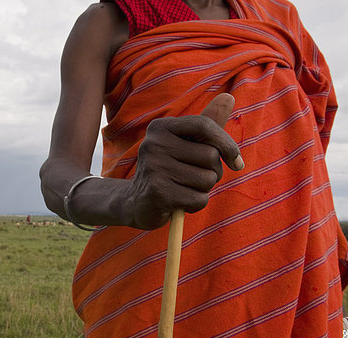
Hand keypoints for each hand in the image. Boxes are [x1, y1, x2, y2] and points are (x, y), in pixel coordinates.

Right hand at [124, 93, 243, 229]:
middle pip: (210, 156)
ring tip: (184, 188)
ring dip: (203, 189)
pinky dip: (195, 204)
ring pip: (207, 179)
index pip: (205, 126)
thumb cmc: (169, 169)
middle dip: (212, 171)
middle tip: (193, 177)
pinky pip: (199, 199)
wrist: (137, 202)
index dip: (227, 144)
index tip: (237, 162)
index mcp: (160, 127)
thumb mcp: (185, 144)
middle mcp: (154, 144)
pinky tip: (179, 202)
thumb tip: (228, 97)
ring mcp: (154, 168)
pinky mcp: (158, 193)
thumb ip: (207, 124)